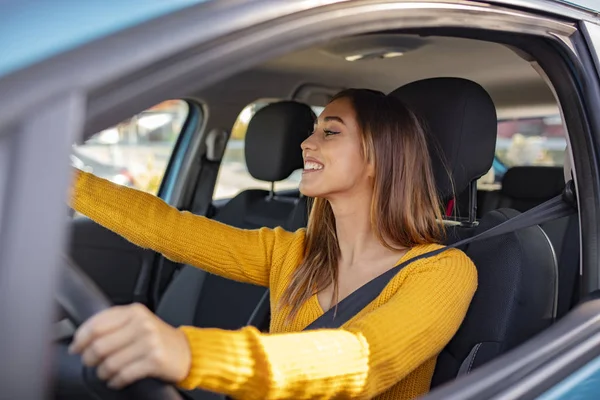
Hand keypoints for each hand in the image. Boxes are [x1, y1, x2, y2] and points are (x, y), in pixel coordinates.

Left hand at [69, 303, 191, 388]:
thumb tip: (83, 337)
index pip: (97, 324)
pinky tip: (116, 380)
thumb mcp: (139, 322)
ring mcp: (149, 342)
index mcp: (134, 311)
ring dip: (103, 372)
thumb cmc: (158, 339)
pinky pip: (124, 374)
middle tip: (90, 362)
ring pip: (110, 362)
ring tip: (105, 373)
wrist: (187, 351)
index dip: (81, 338)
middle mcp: (142, 324)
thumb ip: (115, 324)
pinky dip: (116, 381)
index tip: (76, 348)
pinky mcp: (154, 360)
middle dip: (90, 358)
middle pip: (100, 345)